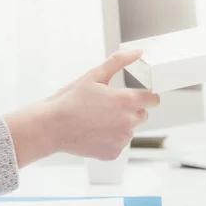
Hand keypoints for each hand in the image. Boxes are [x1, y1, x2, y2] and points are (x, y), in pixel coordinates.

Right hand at [5, 50, 159, 166]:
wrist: (51, 127)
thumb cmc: (70, 100)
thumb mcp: (94, 76)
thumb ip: (119, 62)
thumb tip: (138, 52)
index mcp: (126, 101)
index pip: (154, 100)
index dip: (146, 96)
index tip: (137, 96)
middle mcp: (128, 122)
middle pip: (142, 115)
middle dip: (131, 110)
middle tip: (108, 107)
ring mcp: (122, 139)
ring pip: (130, 130)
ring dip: (120, 125)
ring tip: (97, 120)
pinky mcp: (114, 153)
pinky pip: (119, 144)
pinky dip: (110, 139)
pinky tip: (94, 132)